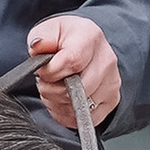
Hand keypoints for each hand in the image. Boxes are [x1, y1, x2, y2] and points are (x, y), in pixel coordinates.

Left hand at [27, 13, 121, 130]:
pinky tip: (65, 99)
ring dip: (59, 102)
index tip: (43, 71)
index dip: (51, 72)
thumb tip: (37, 47)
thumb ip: (40, 38)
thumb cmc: (64, 40)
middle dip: (52, 89)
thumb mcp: (48, 30)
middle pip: (76, 88)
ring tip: (57, 87)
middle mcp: (106, 59)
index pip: (72, 62)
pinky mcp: (111, 100)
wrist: (84, 47)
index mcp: (90, 36)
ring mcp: (112, 82)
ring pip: (78, 106)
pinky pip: (84, 118)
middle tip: (47, 81)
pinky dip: (68, 113)